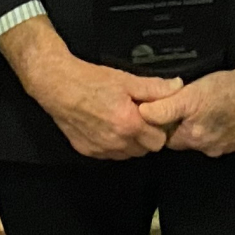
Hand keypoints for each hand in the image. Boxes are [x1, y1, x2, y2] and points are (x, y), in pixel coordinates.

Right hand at [0, 17, 181, 159]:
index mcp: (130, 124)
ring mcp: (101, 149)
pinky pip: (109, 154)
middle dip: (146, 137)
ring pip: (128, 154)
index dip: (159, 129)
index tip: (154, 117)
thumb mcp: (126, 80)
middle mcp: (116, 142)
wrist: (57, 86)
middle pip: (145, 150)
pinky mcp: (88, 151)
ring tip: (122, 121)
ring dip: (130, 142)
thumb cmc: (91, 80)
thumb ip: (154, 87)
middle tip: (138, 118)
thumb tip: (177, 86)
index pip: (159, 141)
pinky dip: (113, 145)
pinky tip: (106, 126)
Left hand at [142, 59, 234, 156]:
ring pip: (204, 140)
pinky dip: (220, 128)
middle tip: (189, 105)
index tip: (169, 110)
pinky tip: (223, 113)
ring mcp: (227, 148)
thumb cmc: (224, 88)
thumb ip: (164, 108)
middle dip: (184, 126)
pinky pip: (223, 138)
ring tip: (208, 107)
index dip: (165, 124)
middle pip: (186, 140)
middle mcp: (209, 150)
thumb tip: (141, 114)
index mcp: (194, 139)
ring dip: (202, 127)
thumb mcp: (189, 94)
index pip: (168, 139)